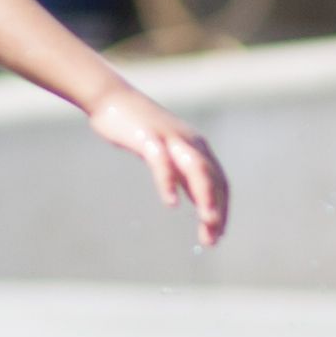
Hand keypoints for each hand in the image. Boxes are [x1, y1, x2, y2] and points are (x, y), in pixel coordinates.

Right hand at [94, 83, 230, 245]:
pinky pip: (161, 161)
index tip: (217, 235)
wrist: (112, 99)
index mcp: (197, 148)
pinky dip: (168, 181)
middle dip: (218, 208)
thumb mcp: (170, 155)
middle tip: (214, 238)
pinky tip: (171, 202)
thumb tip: (202, 201)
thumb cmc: (140, 130)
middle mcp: (190, 142)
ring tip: (208, 220)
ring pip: (196, 168)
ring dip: (205, 194)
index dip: (223, 209)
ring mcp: (170, 138)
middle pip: (213, 177)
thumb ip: (186, 175)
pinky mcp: (148, 136)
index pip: (220, 182)